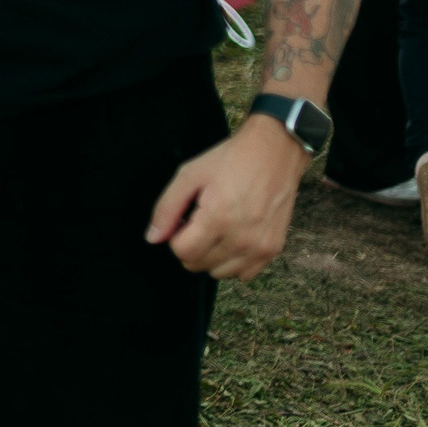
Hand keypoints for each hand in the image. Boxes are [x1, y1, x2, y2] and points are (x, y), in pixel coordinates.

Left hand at [145, 113, 311, 278]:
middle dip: (191, 245)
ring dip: (211, 256)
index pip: (183, 252)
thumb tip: (153, 239)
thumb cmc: (230, 160)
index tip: (185, 219)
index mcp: (218, 219)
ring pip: (220, 273)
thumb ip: (167, 209)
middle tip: (200, 221)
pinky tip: (233, 238)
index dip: (176, 236)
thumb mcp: (189, 175)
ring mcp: (260, 247)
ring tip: (218, 228)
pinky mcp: (273, 250)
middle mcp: (241, 239)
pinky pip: (244, 274)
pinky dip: (234, 262)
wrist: (274, 153)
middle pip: (198, 265)